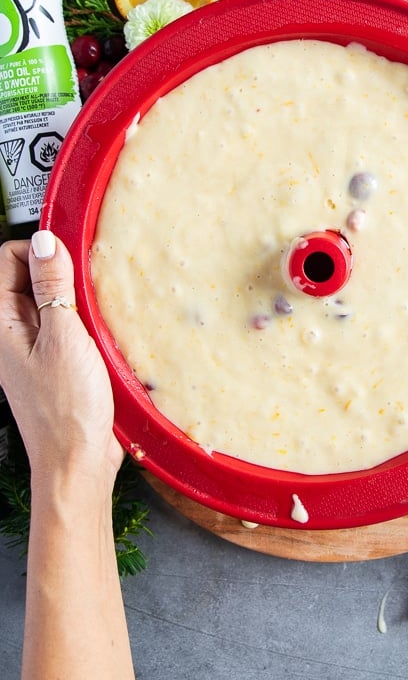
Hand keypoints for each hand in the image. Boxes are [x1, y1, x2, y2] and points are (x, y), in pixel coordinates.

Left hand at [0, 230, 122, 486]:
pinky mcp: (56, 359)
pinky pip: (66, 323)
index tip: (68, 256)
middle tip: (86, 285)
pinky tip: (101, 330)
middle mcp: (12, 333)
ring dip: (74, 298)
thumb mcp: (63, 337)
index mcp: (0, 324)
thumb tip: (46, 243)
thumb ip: (52, 287)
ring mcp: (33, 346)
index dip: (37, 251)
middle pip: (28, 277)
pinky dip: (83, 320)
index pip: (7, 260)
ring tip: (95, 311)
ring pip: (50, 300)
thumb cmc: (65, 410)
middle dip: (59, 272)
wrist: (78, 461)